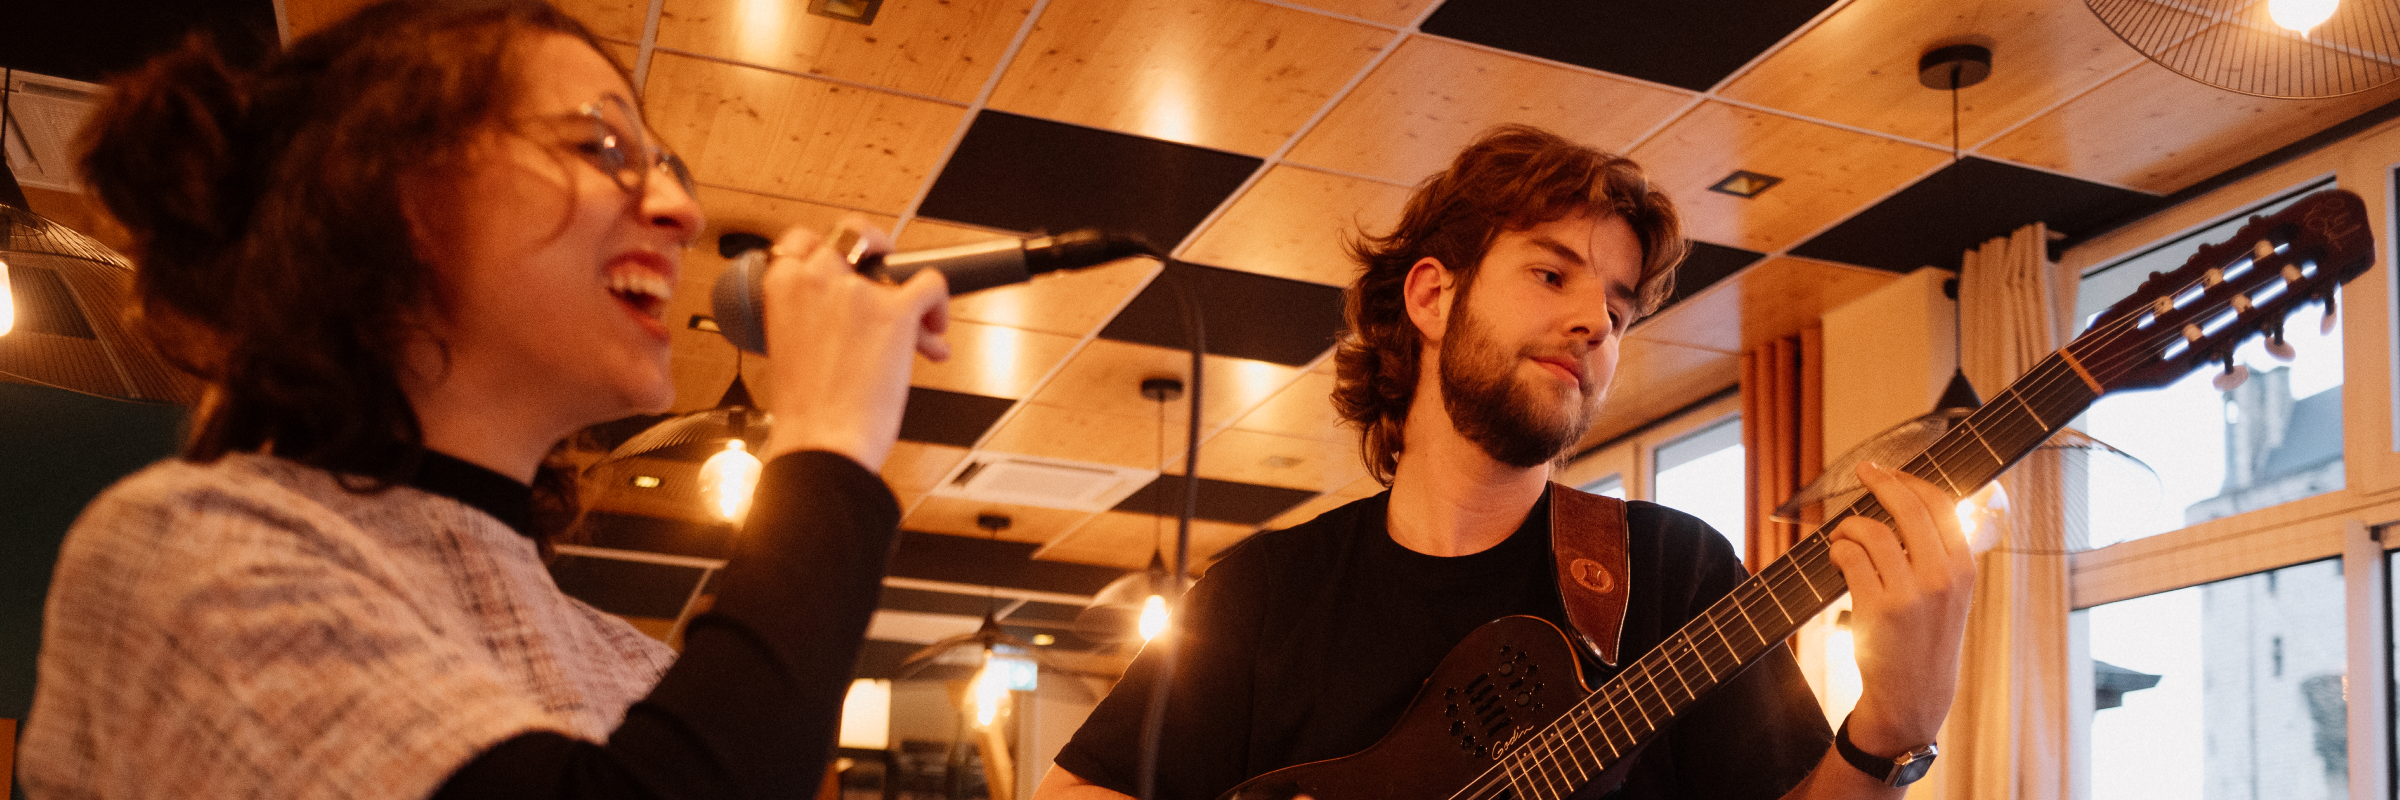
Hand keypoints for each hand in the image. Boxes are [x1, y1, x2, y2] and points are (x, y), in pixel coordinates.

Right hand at [756, 216, 949, 471]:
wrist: (823, 441)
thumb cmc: (807, 411)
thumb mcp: (789, 348)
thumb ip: (811, 318)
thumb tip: (848, 315)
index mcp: (782, 287)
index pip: (801, 240)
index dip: (825, 248)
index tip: (841, 265)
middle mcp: (817, 279)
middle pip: (852, 236)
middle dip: (874, 250)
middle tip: (885, 272)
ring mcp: (857, 292)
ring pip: (896, 264)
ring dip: (909, 291)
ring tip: (920, 319)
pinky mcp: (895, 311)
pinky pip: (931, 282)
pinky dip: (940, 305)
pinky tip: (935, 332)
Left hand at [1824, 461, 1976, 756]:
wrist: (1915, 694)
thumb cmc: (1926, 638)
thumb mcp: (1951, 595)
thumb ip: (1940, 554)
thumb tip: (1912, 502)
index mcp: (1963, 568)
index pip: (1940, 504)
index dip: (1910, 480)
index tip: (1889, 471)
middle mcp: (1942, 577)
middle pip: (1908, 507)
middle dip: (1881, 482)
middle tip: (1864, 472)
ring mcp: (1911, 593)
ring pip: (1872, 531)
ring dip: (1849, 527)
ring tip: (1844, 537)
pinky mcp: (1879, 609)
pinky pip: (1850, 557)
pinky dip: (1838, 550)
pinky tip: (1837, 558)